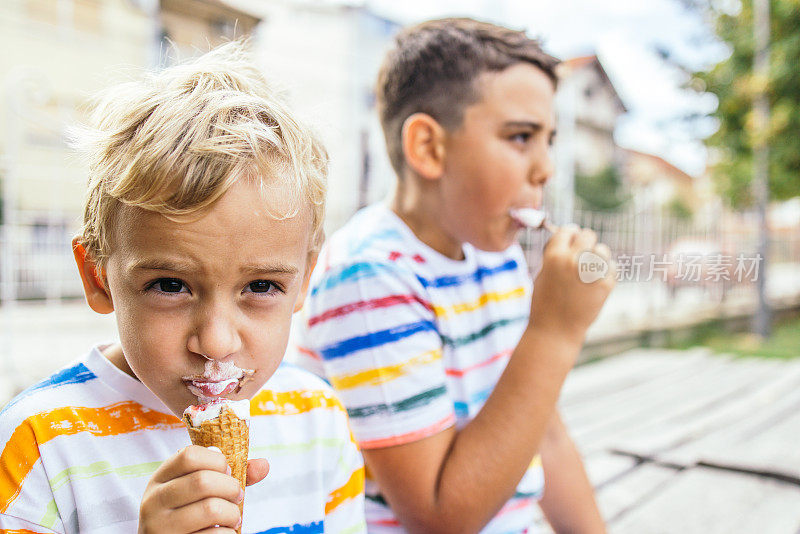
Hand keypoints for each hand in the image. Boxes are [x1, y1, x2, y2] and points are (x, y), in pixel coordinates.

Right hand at [138, 445, 268, 533]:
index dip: (217, 461)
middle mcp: (154, 501)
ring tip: (233, 516)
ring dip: (232, 513)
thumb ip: (227, 475)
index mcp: (160, 479)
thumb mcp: (197, 490)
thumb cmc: (188, 513)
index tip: (228, 471)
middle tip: (237, 496)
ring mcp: (160, 527)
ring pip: (211, 509)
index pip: (189, 455)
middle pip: (202, 481)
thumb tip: (263, 465)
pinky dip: (229, 532)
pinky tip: (225, 532)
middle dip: (231, 488)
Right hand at [529, 225, 614, 345]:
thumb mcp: (543, 273)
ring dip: (596, 256)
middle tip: (581, 254)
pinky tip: (594, 284)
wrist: (556, 330)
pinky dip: (605, 273)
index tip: (571, 240)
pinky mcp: (606, 285)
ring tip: (588, 271)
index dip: (569, 235)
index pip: (567, 230)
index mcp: (554, 256)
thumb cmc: (545, 302)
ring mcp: (591, 273)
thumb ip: (556, 254)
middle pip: (587, 235)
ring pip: (602, 250)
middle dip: (584, 243)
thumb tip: (571, 237)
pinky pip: (611, 268)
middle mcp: (573, 261)